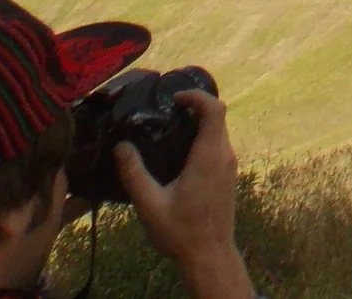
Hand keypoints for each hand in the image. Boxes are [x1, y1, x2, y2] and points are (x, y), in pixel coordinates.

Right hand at [115, 89, 254, 298]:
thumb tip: (121, 146)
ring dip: (198, 124)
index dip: (197, 96)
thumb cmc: (180, 231)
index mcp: (209, 157)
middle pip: (217, 117)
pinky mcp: (228, 175)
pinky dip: (202, 138)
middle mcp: (224, 156)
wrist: (209, 255)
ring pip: (218, 131)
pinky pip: (218, 146)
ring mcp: (230, 166)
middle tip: (165, 111)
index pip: (215, 109)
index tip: (174, 98)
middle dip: (194, 107)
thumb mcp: (150, 203)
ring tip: (168, 129)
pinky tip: (178, 153)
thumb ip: (134, 173)